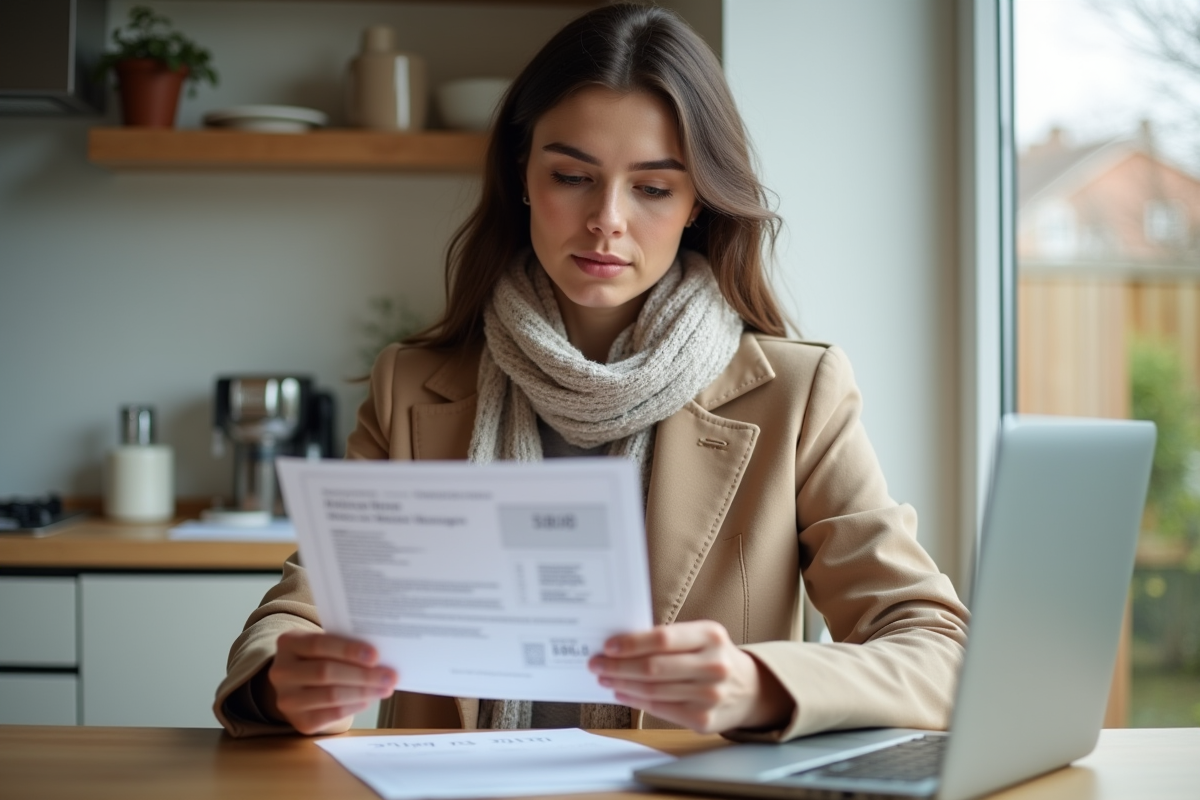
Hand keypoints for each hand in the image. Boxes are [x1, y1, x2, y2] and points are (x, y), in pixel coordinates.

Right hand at [260, 631, 397, 734]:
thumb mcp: (325, 645)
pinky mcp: (299, 722)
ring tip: (385, 688)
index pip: (318, 644)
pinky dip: (354, 706)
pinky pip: (331, 714)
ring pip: (330, 695)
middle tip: (389, 675)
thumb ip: (344, 645)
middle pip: (325, 672)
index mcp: (288, 643)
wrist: (299, 686)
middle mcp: (281, 672)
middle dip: (362, 675)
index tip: (375, 655)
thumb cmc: (320, 657)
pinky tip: (369, 699)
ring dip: (363, 692)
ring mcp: (287, 699)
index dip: (348, 650)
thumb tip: (380, 656)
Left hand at [587, 620, 792, 733]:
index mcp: (711, 636)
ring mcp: (710, 695)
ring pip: (653, 691)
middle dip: (618, 666)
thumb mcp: (701, 637)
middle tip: (596, 663)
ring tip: (605, 678)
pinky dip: (636, 701)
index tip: (607, 646)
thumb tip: (620, 645)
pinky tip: (622, 693)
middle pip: (654, 667)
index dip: (632, 643)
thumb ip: (668, 640)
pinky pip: (660, 709)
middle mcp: (713, 665)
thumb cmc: (713, 657)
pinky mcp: (704, 720)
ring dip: (622, 684)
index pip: (663, 638)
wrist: (749, 689)